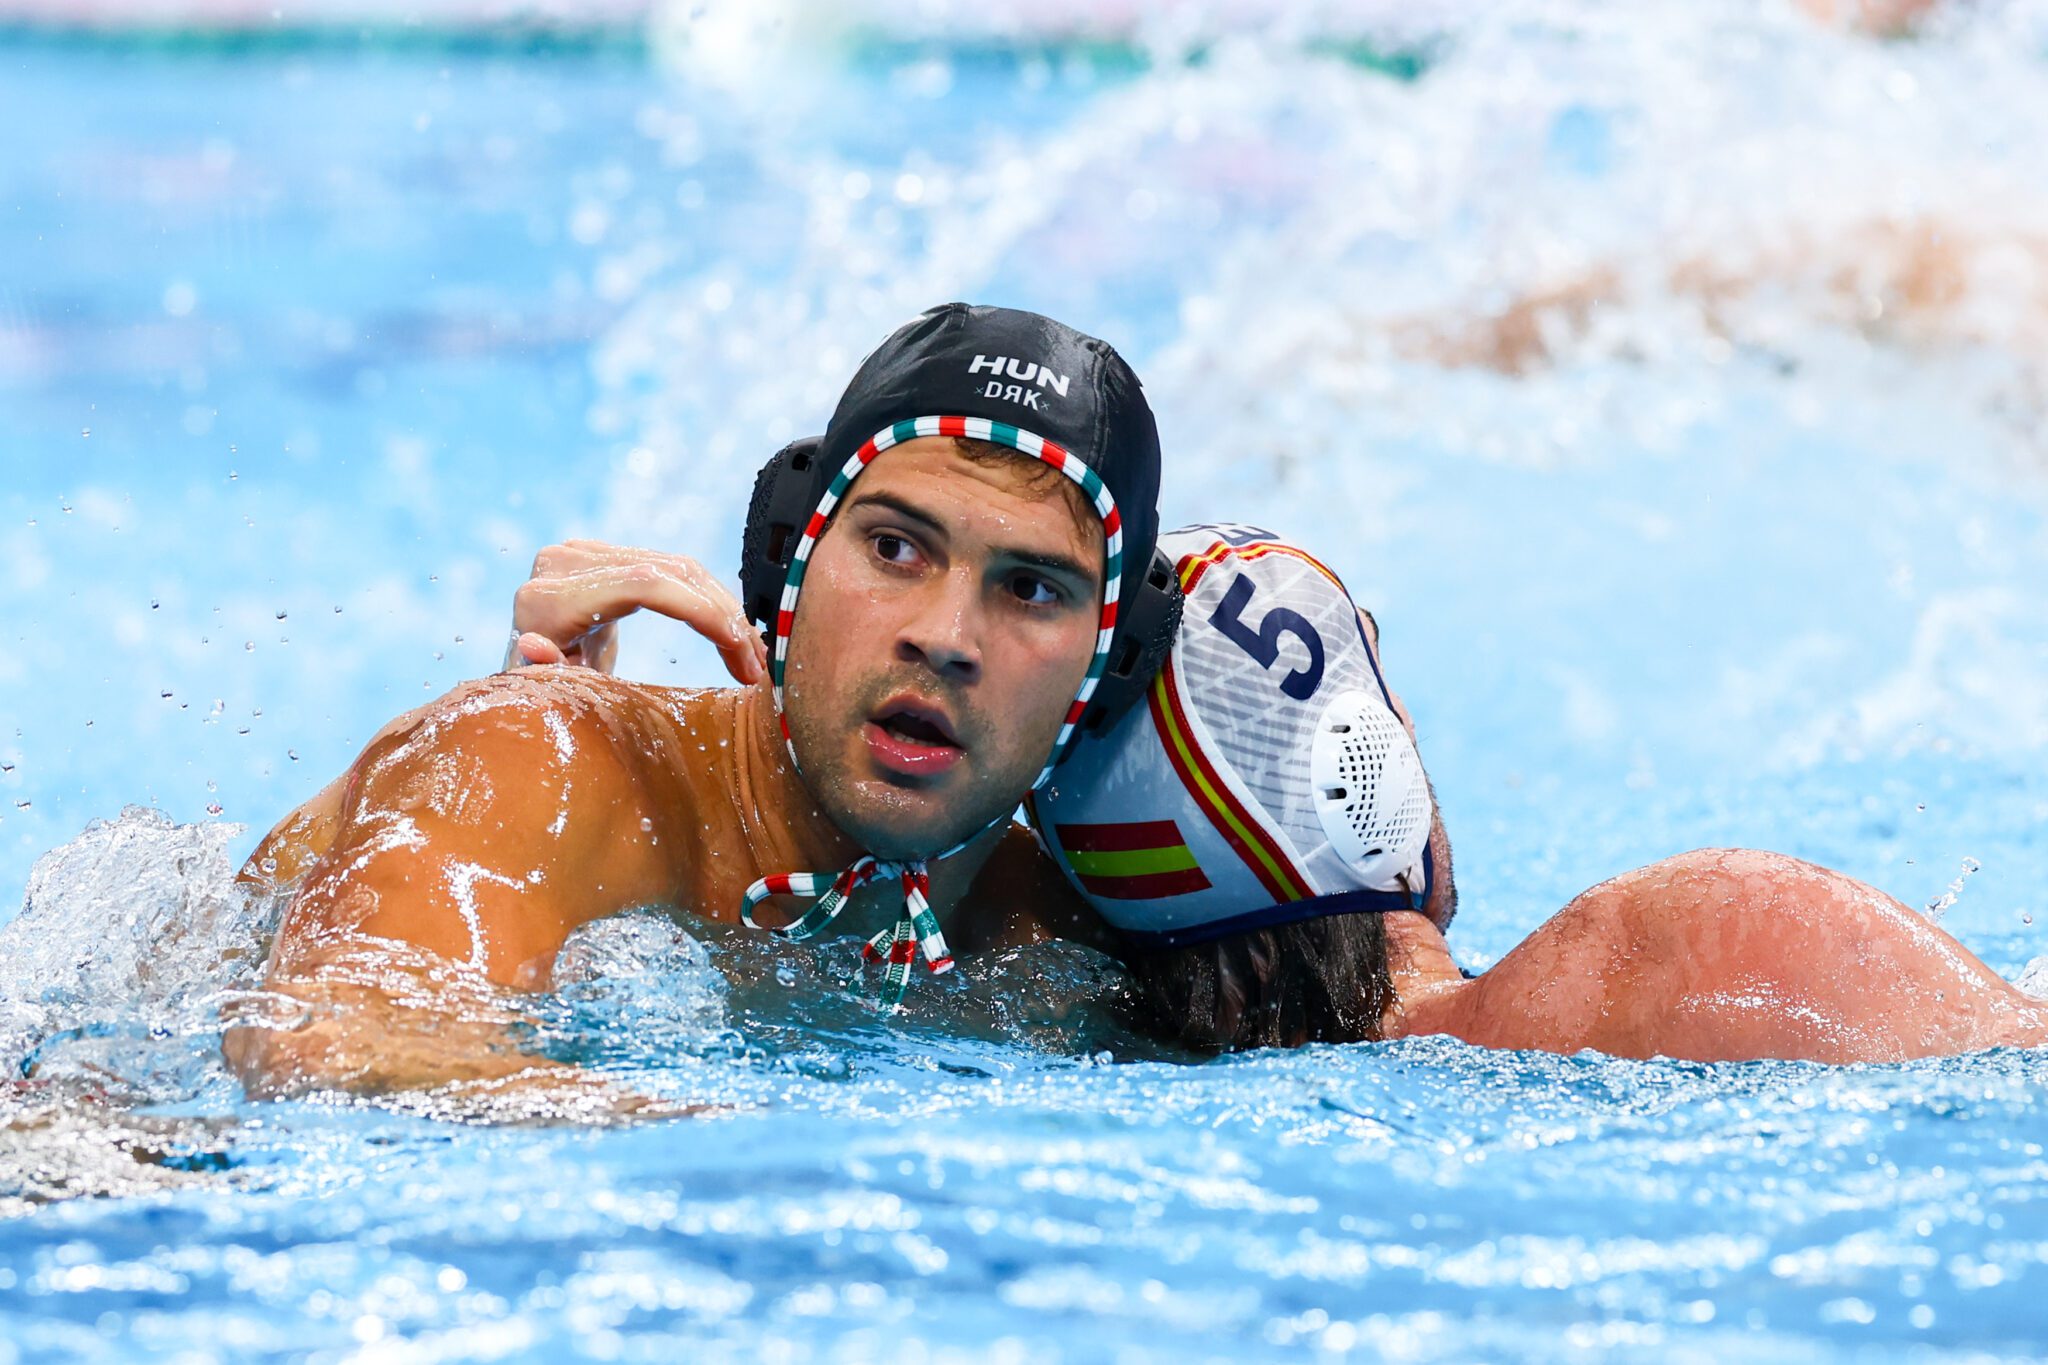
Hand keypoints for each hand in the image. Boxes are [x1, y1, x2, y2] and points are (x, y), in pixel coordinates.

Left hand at [505, 539, 767, 683]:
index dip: (699, 610)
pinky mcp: (601, 556)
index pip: (642, 585)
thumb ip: (540, 673)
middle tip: (757, 664)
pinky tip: (729, 633)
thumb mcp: (538, 695)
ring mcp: (583, 553)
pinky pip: (668, 569)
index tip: (739, 648)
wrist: (521, 674)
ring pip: (676, 567)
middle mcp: (563, 563)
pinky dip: (704, 600)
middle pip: (667, 572)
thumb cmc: (532, 698)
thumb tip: (535, 645)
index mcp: (548, 599)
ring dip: (722, 609)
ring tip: (752, 655)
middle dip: (722, 616)